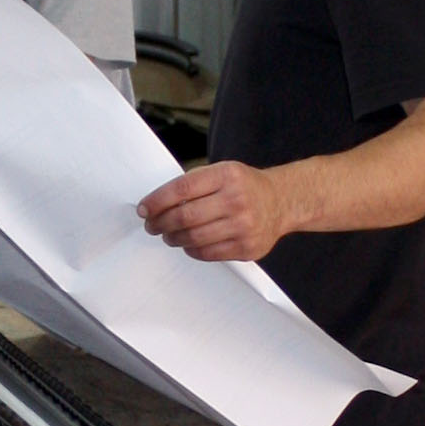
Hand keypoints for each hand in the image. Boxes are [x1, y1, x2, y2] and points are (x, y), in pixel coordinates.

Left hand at [137, 160, 291, 261]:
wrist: (281, 202)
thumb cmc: (244, 186)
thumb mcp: (223, 172)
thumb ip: (194, 184)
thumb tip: (156, 204)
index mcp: (227, 175)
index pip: (182, 188)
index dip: (157, 201)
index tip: (144, 209)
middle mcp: (237, 200)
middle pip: (185, 217)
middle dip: (160, 223)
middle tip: (151, 225)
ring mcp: (244, 226)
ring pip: (193, 238)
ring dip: (173, 238)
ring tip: (168, 234)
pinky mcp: (247, 248)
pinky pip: (207, 253)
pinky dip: (191, 249)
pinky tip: (188, 243)